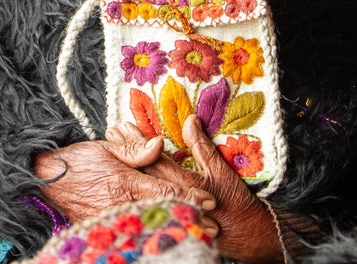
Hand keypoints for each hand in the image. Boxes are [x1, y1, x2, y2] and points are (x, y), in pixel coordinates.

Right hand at [33, 138, 215, 224]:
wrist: (44, 179)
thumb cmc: (77, 160)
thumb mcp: (107, 148)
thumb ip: (136, 151)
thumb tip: (160, 145)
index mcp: (125, 182)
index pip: (164, 191)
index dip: (189, 197)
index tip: (209, 201)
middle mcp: (120, 204)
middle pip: (162, 214)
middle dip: (188, 220)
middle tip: (213, 228)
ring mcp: (110, 220)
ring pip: (149, 227)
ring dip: (172, 231)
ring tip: (196, 236)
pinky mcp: (100, 230)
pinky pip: (130, 233)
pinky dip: (148, 237)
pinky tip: (162, 240)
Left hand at [106, 117, 282, 262]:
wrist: (244, 236)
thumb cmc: (235, 203)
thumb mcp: (220, 171)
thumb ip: (202, 147)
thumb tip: (190, 120)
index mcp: (183, 184)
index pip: (153, 159)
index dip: (138, 142)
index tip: (123, 126)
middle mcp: (171, 198)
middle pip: (141, 172)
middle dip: (126, 151)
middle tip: (111, 133)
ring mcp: (167, 211)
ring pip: (139, 186)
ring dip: (127, 165)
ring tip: (111, 147)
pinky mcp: (166, 222)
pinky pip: (144, 202)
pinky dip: (133, 186)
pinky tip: (124, 176)